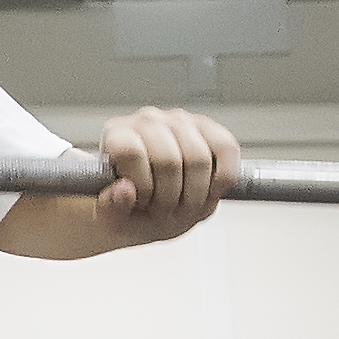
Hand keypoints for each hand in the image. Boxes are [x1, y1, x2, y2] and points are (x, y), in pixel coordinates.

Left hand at [86, 105, 235, 244]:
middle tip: (166, 212)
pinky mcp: (210, 129)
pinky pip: (226, 149)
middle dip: (170, 198)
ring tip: (184, 206)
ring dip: (195, 195)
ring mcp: (181, 121)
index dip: (142, 187)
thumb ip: (112, 208)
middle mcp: (148, 120)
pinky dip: (223, 179)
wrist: (153, 209)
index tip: (143, 205)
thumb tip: (125, 190)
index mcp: (117, 135)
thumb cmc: (132, 209)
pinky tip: (210, 193)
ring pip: (198, 158)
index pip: (131, 152)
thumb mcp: (115, 218)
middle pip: (168, 161)